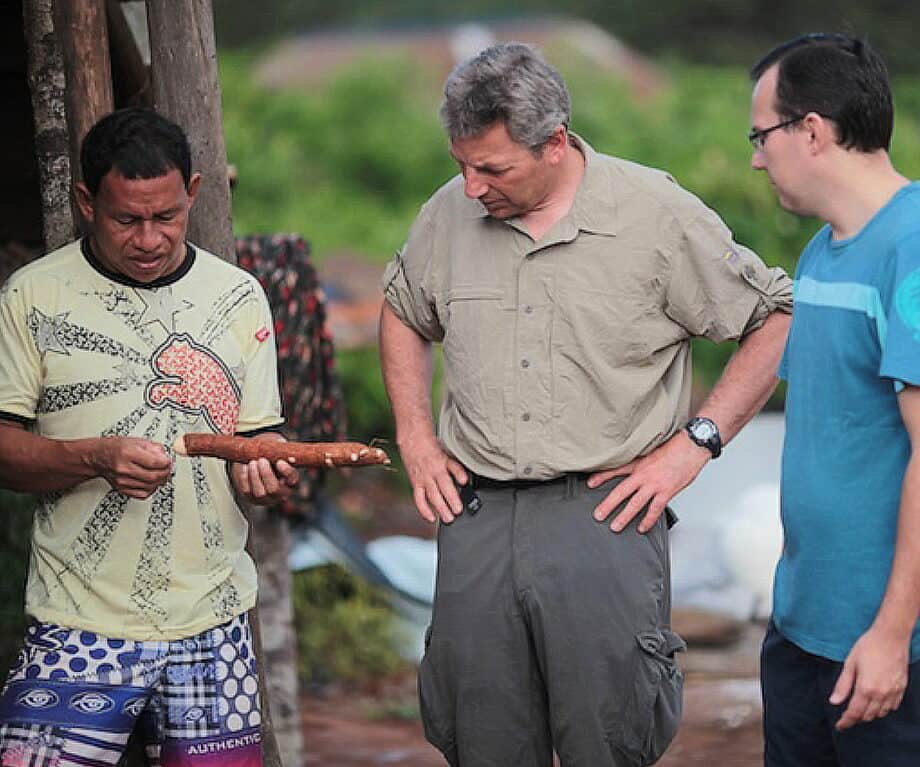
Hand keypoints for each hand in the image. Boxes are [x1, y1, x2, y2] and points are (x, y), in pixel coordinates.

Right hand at [90, 436, 172, 498]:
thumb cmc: (117, 447)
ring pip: (150, 487)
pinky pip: (142, 494)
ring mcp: (122, 481)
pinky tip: (151, 482)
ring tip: (160, 474)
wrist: (99, 457)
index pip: (154, 462)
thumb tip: (166, 457)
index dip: (166, 463)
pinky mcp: (122, 489)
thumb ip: (154, 448)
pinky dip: (151, 489)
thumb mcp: (137, 441)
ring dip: (160, 481)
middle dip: (165, 473)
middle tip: (167, 469)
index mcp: (127, 453)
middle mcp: (123, 468)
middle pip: (153, 477)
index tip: (168, 461)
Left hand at [229, 435, 299, 505]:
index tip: (280, 461)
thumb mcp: (279, 453)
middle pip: (274, 489)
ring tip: (252, 462)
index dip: (287, 472)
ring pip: (260, 493)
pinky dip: (245, 478)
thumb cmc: (273, 457)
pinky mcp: (253, 498)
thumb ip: (282, 452)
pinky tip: (245, 467)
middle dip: (266, 474)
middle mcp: (281, 494)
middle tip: (261, 460)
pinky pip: (247, 492)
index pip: (293, 479)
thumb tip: (284, 449)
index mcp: (292, 482)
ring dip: (254, 476)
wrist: (259, 464)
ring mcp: (266, 499)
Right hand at [399, 434, 466, 523]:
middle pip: (443, 486)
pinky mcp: (416, 483)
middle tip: (458, 510)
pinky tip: (431, 518)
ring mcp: (424, 478)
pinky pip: (419, 499)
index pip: (453, 468)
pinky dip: (424, 510)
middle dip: (451, 499)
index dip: (459, 475)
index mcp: (443, 461)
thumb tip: (465, 479)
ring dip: (441, 508)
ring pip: (432, 495)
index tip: (465, 482)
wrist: (412, 441)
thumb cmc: (430, 446)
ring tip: (448, 518)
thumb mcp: (446, 451)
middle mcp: (433, 470)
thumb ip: (455, 466)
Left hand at [588, 432, 709, 532]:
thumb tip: (634, 469)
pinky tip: (642, 527)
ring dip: (624, 516)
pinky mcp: (666, 492)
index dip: (601, 476)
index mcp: (639, 464)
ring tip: (615, 526)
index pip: (615, 470)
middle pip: (621, 491)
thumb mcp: (651, 451)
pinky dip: (648, 520)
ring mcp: (654, 484)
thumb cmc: (674, 447)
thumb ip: (641, 462)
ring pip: (635, 503)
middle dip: (608, 504)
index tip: (590, 484)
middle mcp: (644, 475)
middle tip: (599, 515)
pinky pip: (655, 509)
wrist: (691, 446)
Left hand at [830, 625, 908, 729]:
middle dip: (856, 718)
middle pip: (868, 715)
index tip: (840, 726)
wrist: (891, 637)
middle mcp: (881, 694)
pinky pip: (892, 706)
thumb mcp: (850, 664)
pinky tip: (876, 703)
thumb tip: (834, 701)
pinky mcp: (901, 688)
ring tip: (860, 709)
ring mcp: (893, 692)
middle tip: (847, 715)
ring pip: (881, 713)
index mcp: (866, 688)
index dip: (846, 722)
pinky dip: (883, 709)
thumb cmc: (868, 647)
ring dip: (870, 714)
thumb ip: (843, 685)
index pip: (854, 713)